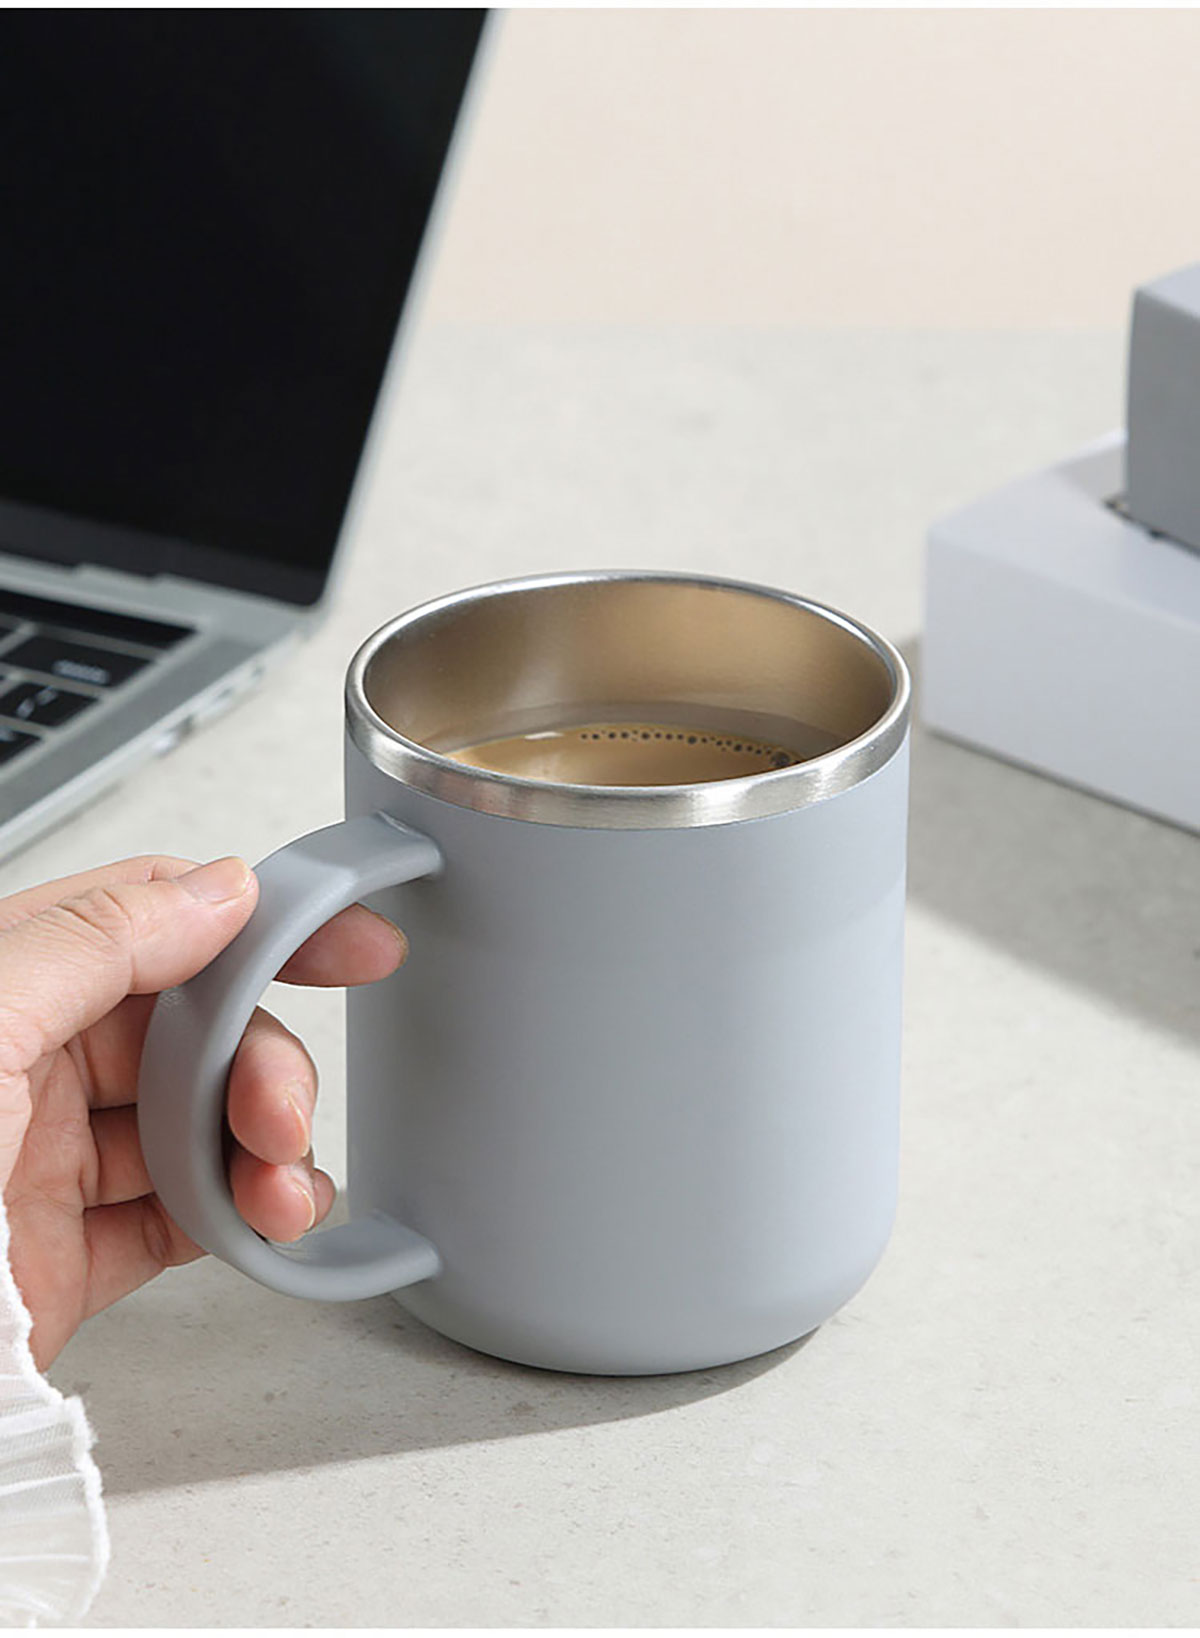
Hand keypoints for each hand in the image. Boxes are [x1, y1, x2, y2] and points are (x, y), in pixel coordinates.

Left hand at [0, 854, 405, 1368]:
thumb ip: (99, 944)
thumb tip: (217, 889)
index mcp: (0, 988)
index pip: (151, 918)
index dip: (259, 922)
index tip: (348, 941)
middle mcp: (21, 1069)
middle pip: (193, 1032)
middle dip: (262, 1067)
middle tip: (281, 1117)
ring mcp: (41, 1165)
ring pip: (195, 1128)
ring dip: (264, 1152)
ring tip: (282, 1193)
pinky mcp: (59, 1260)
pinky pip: (180, 1221)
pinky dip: (239, 1221)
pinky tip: (264, 1226)